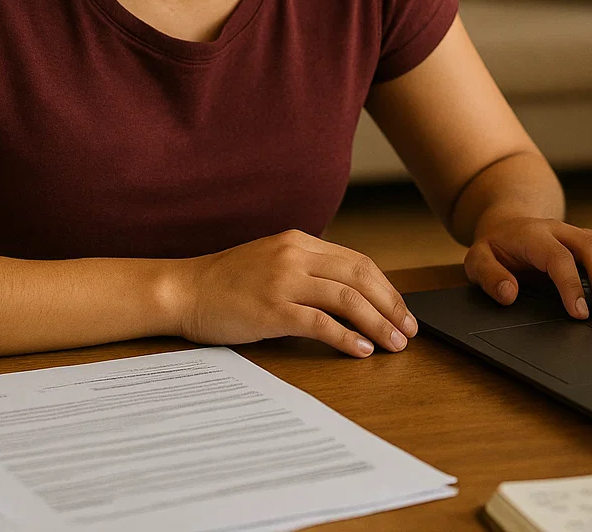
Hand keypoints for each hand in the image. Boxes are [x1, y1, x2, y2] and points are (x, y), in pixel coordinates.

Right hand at [174, 230, 416, 357]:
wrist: (182, 291)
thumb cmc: (226, 283)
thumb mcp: (272, 261)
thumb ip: (307, 270)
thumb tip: (351, 295)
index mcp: (299, 241)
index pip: (358, 261)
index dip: (386, 288)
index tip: (401, 310)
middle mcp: (295, 255)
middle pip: (360, 277)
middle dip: (391, 305)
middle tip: (409, 330)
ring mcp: (283, 280)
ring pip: (347, 299)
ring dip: (378, 323)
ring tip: (394, 344)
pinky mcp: (272, 309)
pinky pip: (321, 323)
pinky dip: (347, 337)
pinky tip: (362, 349)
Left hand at [465, 216, 591, 319]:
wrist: (509, 222)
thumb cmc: (496, 247)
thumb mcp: (477, 260)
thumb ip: (489, 276)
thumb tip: (509, 294)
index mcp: (533, 235)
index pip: (558, 257)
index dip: (571, 285)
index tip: (580, 314)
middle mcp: (562, 230)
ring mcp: (580, 232)